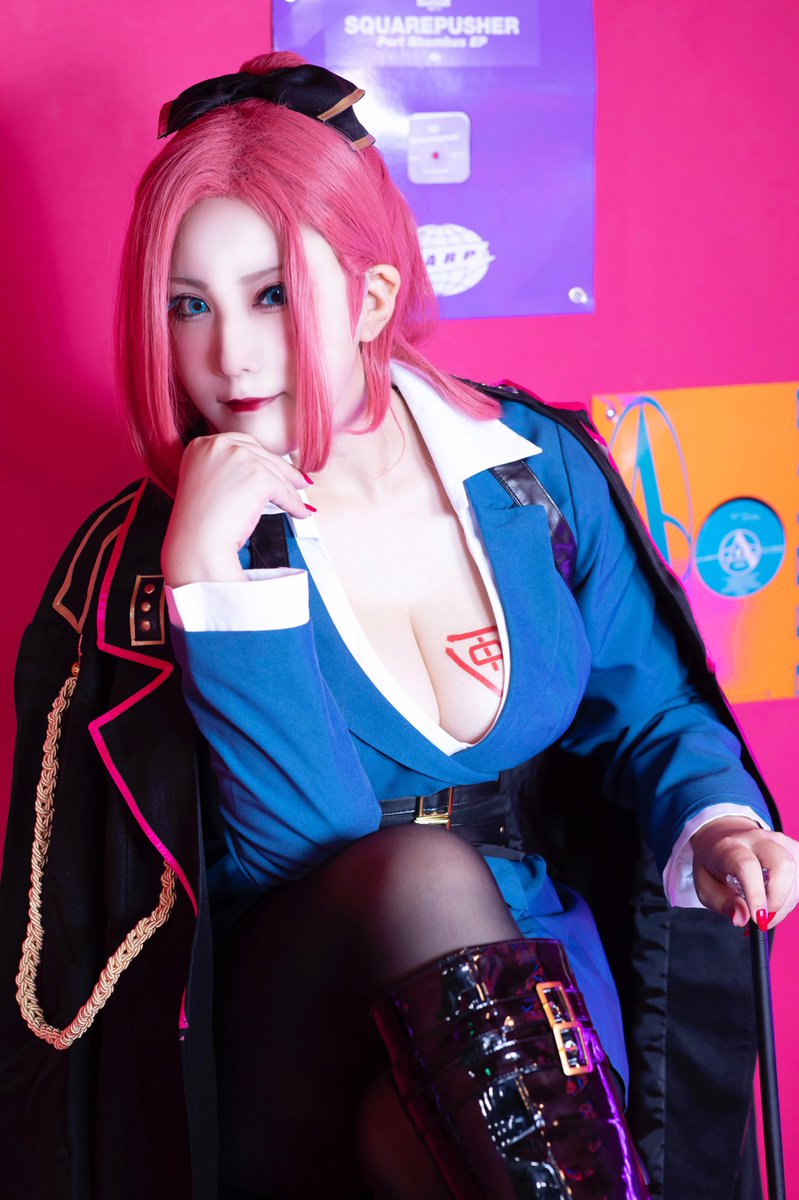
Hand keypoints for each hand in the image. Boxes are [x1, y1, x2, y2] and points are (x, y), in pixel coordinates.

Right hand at [162, 433, 309, 586]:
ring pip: (274, 473)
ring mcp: (240, 457)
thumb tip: (259, 469)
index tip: (274, 467)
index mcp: (202, 445)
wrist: (196, 541)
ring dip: (290, 491)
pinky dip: (293, 504)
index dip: (262, 459)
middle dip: (283, 471)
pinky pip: (282, 491)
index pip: (242, 446)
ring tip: (299, 502)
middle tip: (298, 482)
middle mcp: (219, 445)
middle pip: (262, 455)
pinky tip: (300, 512)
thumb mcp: (206, 482)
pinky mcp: (258, 475)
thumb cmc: (198, 522)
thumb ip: (225, 469)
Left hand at [691, 815, 798, 929]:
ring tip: (763, 908)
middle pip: (782, 865)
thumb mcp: (706, 887)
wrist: (721, 838)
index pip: (747, 866)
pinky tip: (774, 898)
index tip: (758, 919)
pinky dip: (791, 896)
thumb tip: (743, 917)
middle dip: (779, 899)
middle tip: (763, 918)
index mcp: (729, 846)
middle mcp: (757, 839)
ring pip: (795, 874)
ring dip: (784, 902)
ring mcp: (779, 841)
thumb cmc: (712, 865)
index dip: (756, 895)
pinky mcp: (794, 848)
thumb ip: (722, 903)